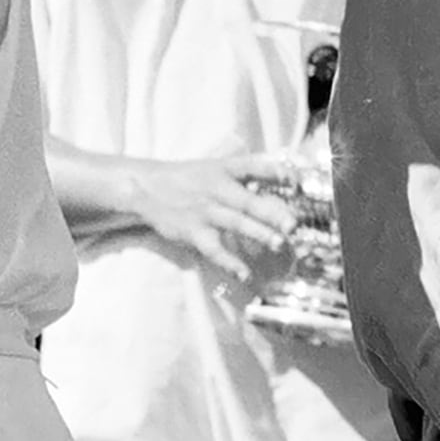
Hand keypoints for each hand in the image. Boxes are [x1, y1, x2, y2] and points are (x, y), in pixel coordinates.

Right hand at [117, 155, 295, 286]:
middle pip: (248, 201)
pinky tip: (244, 274)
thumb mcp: (215, 168)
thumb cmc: (188, 179)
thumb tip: (283, 182)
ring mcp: (205, 211)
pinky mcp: (193, 231)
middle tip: (293, 224)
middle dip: (272, 213)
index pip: (252, 167)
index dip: (274, 172)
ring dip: (258, 233)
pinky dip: (230, 262)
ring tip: (278, 243)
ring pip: (235, 223)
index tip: (293, 179)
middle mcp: (216, 189)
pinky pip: (214, 249)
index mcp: (224, 170)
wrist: (146, 187)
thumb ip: (246, 176)